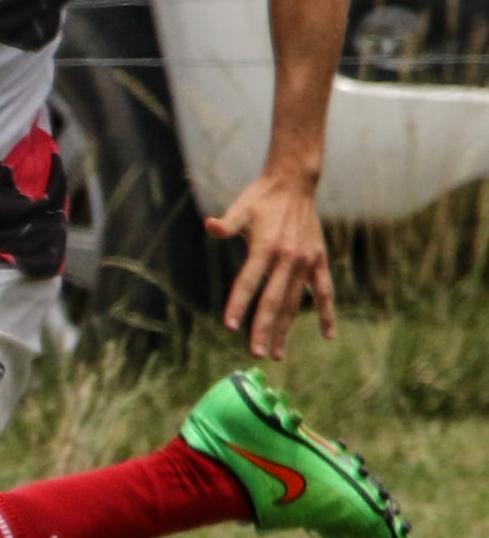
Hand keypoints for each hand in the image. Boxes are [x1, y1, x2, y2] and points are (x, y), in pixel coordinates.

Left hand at [206, 174, 335, 360]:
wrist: (294, 183)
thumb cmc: (262, 198)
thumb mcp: (241, 208)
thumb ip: (227, 223)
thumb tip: (210, 226)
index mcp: (265, 247)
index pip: (248, 282)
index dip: (238, 304)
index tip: (230, 327)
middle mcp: (287, 258)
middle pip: (272, 300)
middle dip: (263, 328)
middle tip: (255, 353)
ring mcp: (305, 262)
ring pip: (294, 302)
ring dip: (285, 328)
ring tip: (276, 353)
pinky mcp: (319, 261)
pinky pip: (324, 292)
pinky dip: (327, 313)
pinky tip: (328, 335)